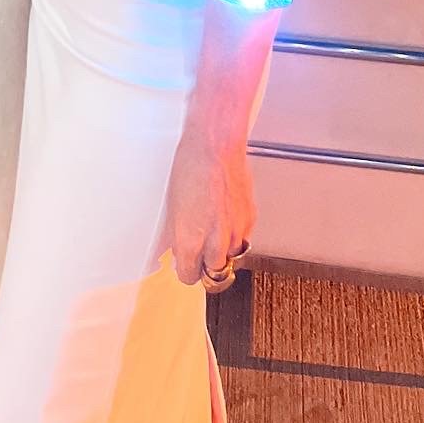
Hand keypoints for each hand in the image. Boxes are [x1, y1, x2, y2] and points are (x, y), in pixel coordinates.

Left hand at [161, 122, 253, 289]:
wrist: (216, 145)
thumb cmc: (191, 166)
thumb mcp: (174, 205)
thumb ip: (180, 234)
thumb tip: (181, 248)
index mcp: (190, 239)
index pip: (189, 277)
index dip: (186, 269)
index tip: (185, 263)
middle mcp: (215, 241)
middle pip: (213, 273)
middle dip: (205, 262)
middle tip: (200, 247)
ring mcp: (235, 231)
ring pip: (230, 257)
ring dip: (222, 249)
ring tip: (215, 228)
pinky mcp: (249, 220)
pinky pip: (243, 238)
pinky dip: (236, 232)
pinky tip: (226, 215)